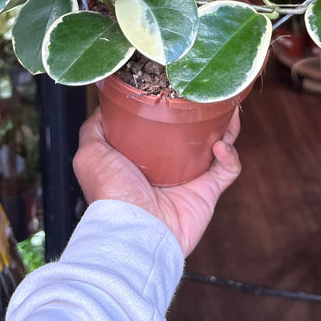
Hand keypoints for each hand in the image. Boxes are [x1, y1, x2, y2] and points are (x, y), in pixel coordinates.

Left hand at [73, 106, 241, 256]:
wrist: (134, 231)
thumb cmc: (111, 194)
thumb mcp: (90, 153)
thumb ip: (94, 128)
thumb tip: (105, 107)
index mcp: (143, 156)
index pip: (162, 126)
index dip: (172, 108)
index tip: (177, 89)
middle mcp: (169, 166)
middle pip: (194, 134)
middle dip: (205, 114)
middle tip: (211, 95)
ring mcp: (190, 179)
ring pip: (217, 145)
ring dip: (226, 127)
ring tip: (229, 110)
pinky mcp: (207, 193)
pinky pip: (228, 170)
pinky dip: (229, 156)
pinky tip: (220, 146)